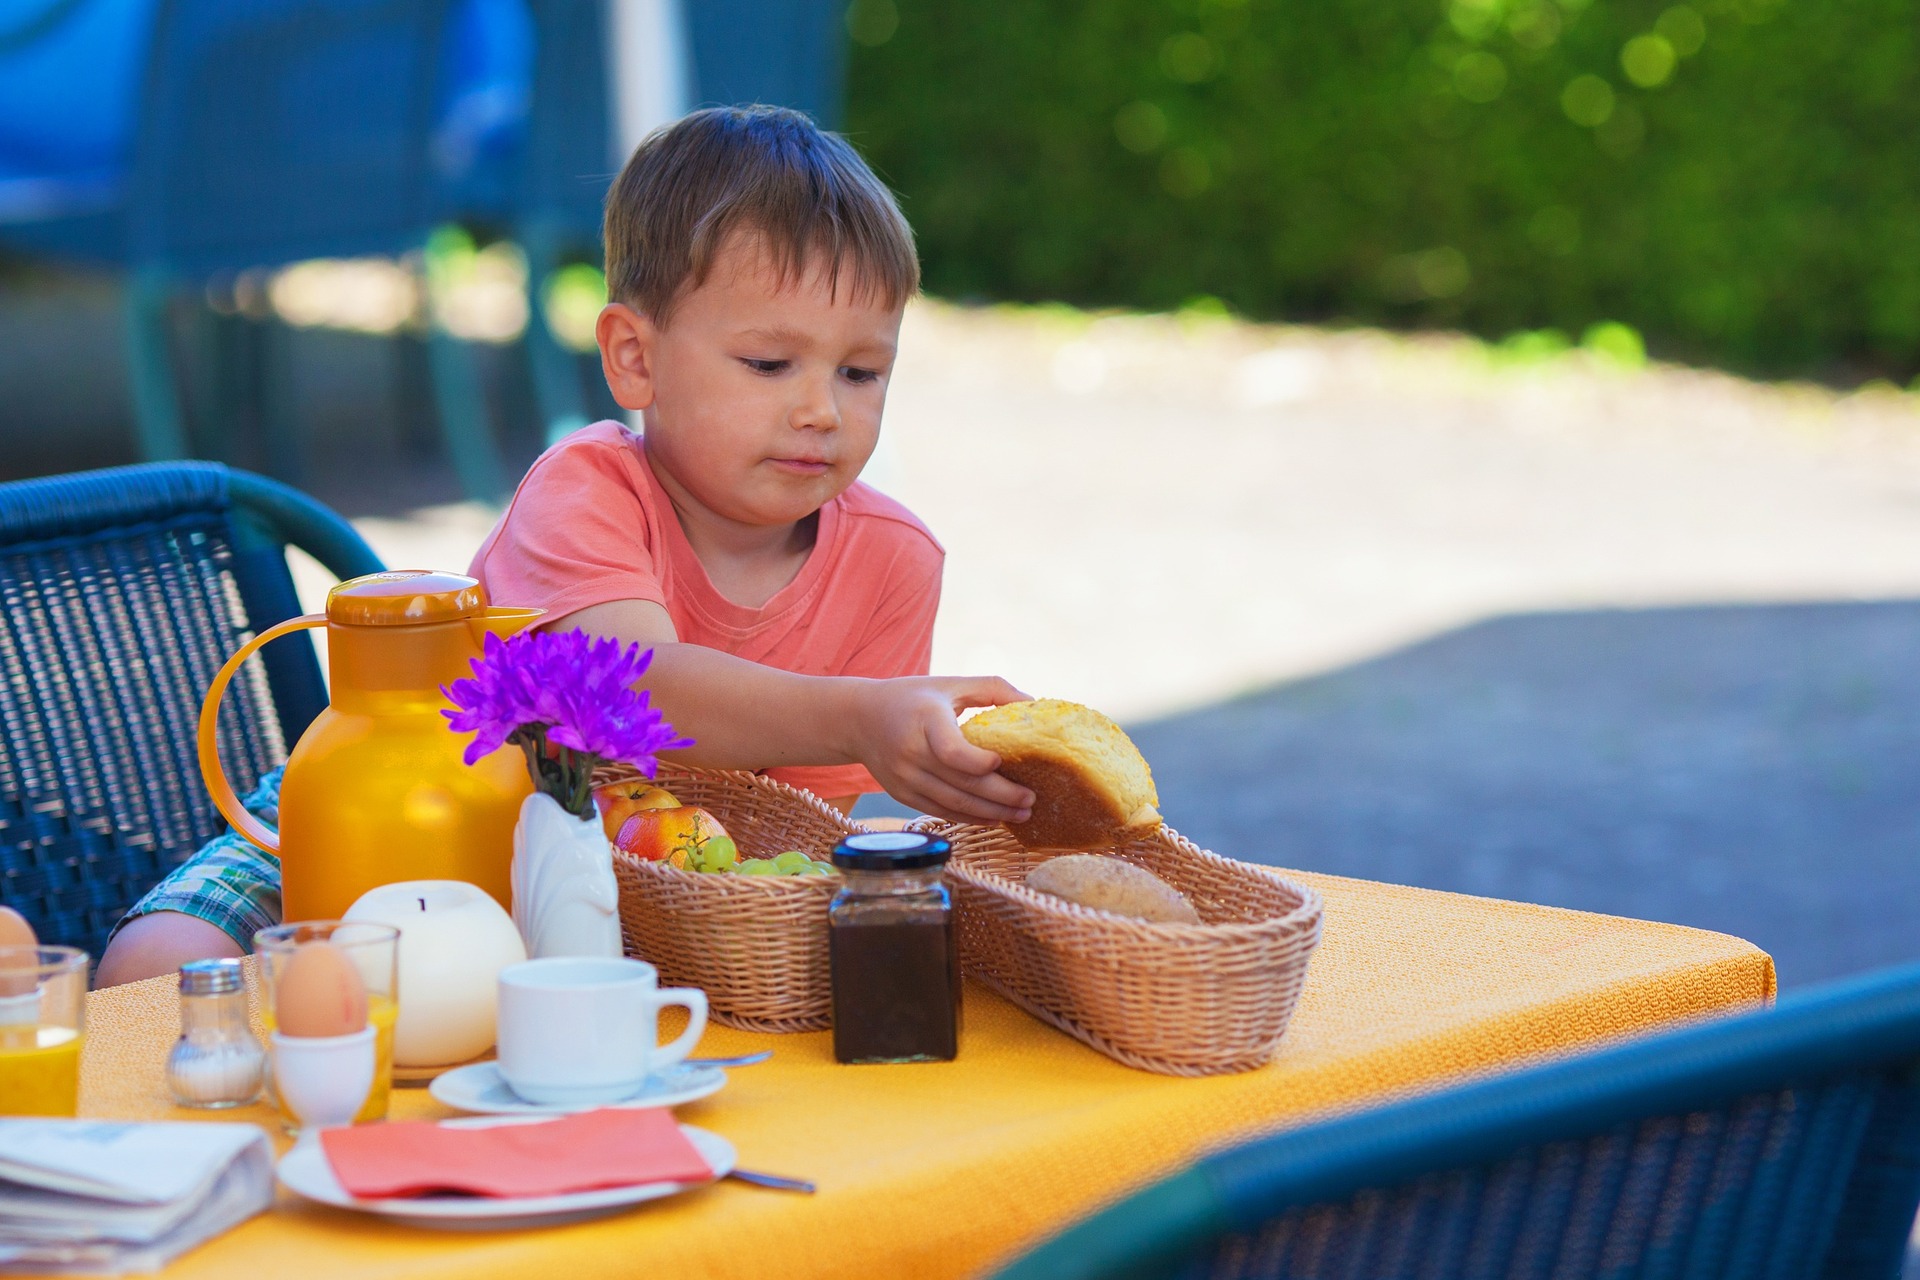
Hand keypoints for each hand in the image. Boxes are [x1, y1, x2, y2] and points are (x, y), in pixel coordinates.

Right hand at [848, 676, 1035, 823]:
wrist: (859, 719)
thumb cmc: (912, 698)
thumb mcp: (949, 684)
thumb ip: (991, 688)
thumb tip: (1032, 702)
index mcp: (925, 720)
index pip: (952, 751)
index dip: (979, 762)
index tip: (1002, 762)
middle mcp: (911, 753)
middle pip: (961, 783)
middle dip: (1001, 796)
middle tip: (1031, 799)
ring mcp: (905, 778)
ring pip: (954, 803)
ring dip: (991, 813)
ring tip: (1022, 813)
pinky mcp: (903, 795)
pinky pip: (940, 812)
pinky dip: (969, 818)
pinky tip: (994, 818)